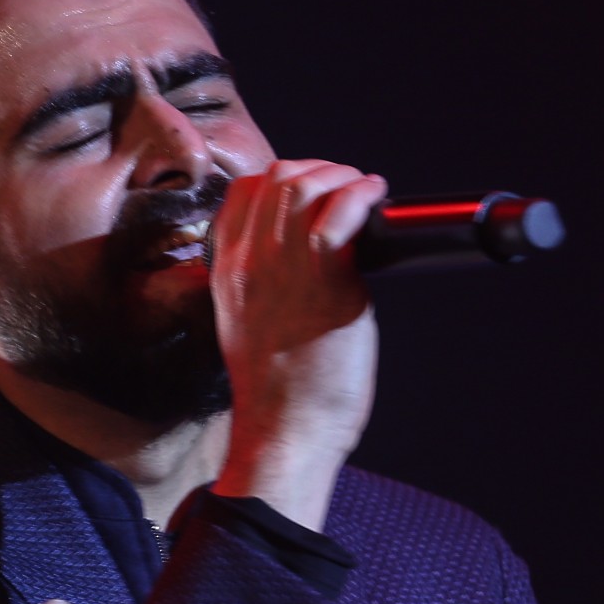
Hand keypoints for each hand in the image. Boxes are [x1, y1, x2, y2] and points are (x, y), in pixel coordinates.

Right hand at [208, 158, 385, 533]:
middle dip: (321, 169)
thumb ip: (265, 287)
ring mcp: (282, 267)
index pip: (244, 192)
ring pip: (303, 184)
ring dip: (343, 177)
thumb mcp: (250, 327)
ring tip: (366, 193)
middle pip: (277, 177)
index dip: (285, 179)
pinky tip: (376, 200)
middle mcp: (249, 261)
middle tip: (349, 190)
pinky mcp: (323, 281)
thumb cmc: (280, 392)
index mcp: (227, 272)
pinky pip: (339, 214)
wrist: (284, 433)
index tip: (317, 194)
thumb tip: (306, 265)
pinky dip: (362, 195)